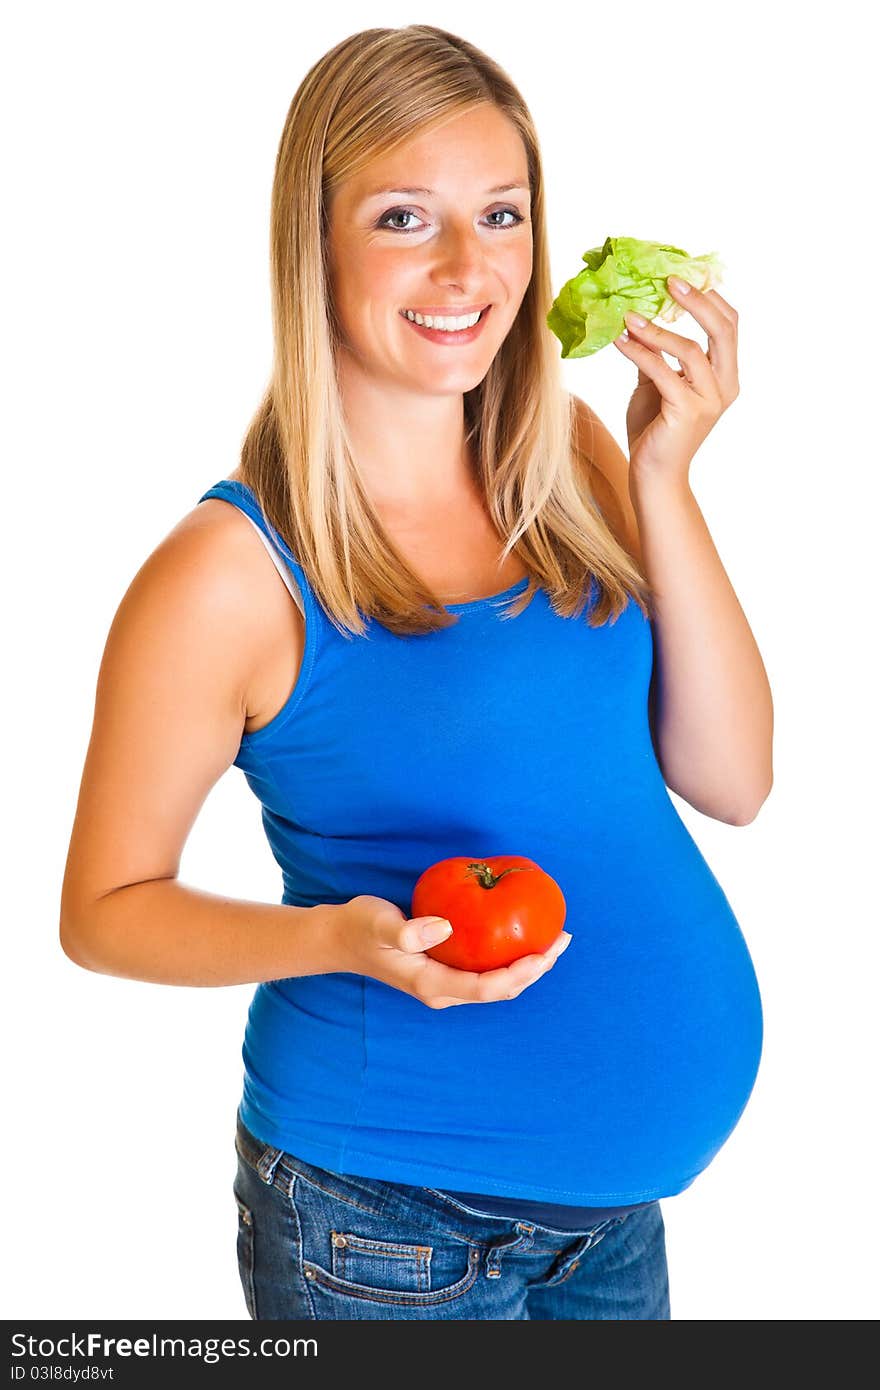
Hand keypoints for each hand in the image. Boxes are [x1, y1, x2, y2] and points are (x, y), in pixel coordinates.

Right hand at [335, 894, 571, 1009]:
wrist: (341, 939)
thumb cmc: (359, 928)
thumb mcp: (377, 923)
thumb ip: (406, 929)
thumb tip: (444, 927)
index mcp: (432, 984)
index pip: (487, 987)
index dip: (521, 972)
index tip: (544, 950)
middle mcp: (444, 991)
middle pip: (502, 990)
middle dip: (537, 968)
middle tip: (562, 938)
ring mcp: (447, 985)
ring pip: (499, 983)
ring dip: (530, 965)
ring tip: (554, 938)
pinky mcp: (448, 973)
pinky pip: (489, 971)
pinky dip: (512, 957)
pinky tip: (524, 935)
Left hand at [613, 276, 739, 485]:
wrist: (653, 475)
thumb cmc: (655, 431)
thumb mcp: (658, 384)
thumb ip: (659, 354)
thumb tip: (641, 316)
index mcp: (725, 376)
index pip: (729, 326)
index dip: (710, 297)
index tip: (683, 276)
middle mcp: (725, 386)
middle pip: (723, 329)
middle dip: (697, 300)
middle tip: (669, 280)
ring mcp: (709, 400)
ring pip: (688, 349)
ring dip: (655, 328)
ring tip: (628, 314)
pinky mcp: (687, 412)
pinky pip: (662, 371)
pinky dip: (639, 351)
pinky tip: (620, 340)